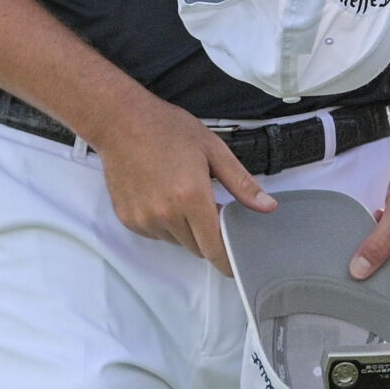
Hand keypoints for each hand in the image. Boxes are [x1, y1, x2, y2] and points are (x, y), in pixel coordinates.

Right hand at [93, 94, 275, 275]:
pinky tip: (163, 194)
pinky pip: (155, 233)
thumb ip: (241, 183)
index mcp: (192, 197)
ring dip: (186, 228)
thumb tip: (268, 206)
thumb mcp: (213, 149)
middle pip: (196, 247)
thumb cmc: (169, 130)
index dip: (228, 260)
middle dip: (208, 235)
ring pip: (176, 240)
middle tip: (210, 205)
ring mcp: (144, 219)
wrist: (122, 122)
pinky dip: (165, 223)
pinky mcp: (128, 220)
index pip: (214, 247)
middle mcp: (166, 214)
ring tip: (182, 192)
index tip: (237, 265)